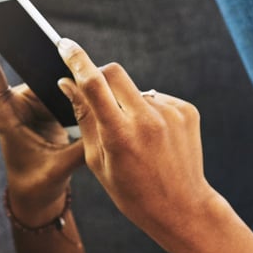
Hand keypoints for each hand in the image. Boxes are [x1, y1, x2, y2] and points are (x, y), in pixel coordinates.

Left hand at [0, 11, 85, 214]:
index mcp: (6, 115)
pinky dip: (75, 81)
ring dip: (61, 65)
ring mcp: (33, 102)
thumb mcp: (59, 168)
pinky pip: (62, 85)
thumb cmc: (38, 184)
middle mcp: (16, 103)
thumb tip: (102, 121)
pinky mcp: (49, 104)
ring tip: (69, 47)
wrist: (39, 195)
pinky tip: (85, 69)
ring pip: (48, 74)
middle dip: (25, 38)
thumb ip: (81, 146)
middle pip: (22, 64)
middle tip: (16, 6)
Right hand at [54, 39, 234, 252]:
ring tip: (135, 139)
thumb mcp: (97, 160)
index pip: (93, 84)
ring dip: (127, 104)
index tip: (65, 45)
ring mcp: (171, 113)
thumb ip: (83, 117)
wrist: (182, 207)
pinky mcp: (187, 111)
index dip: (76, 60)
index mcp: (119, 135)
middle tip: (95, 97)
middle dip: (99, 79)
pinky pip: (156, 99)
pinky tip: (153, 140)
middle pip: (114, 73)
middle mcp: (147, 119)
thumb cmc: (132, 190)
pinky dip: (148, 112)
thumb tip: (68, 82)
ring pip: (135, 90)